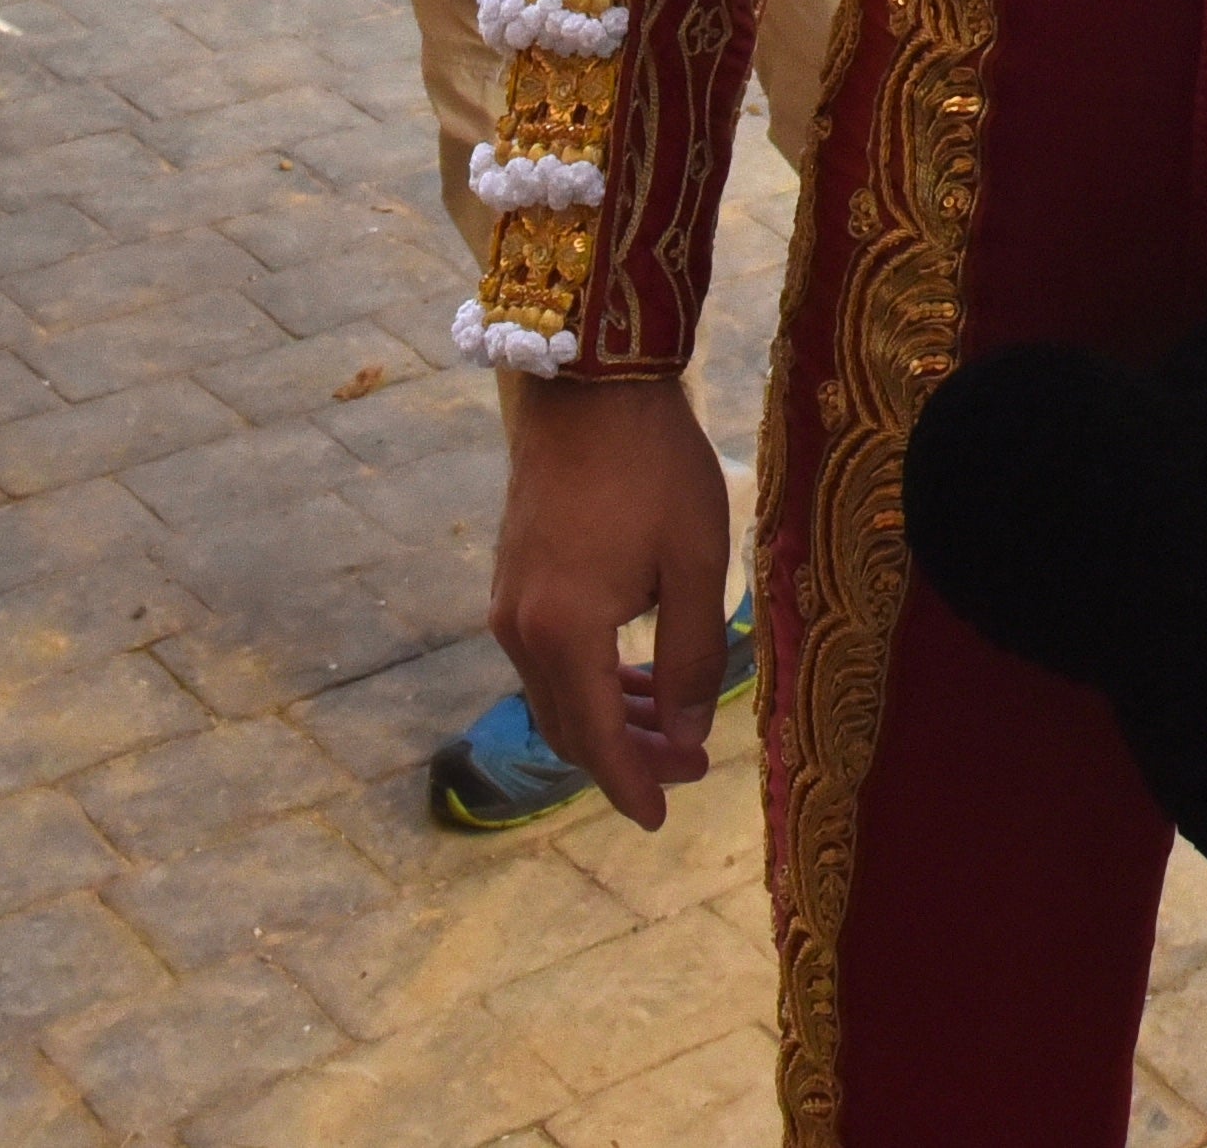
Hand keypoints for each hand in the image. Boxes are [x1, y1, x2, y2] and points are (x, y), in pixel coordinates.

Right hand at [486, 371, 735, 828]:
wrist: (589, 387)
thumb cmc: (654, 466)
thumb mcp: (697, 562)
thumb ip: (694, 656)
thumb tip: (687, 733)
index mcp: (564, 631)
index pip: (595, 738)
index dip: (629, 784)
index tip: (661, 819)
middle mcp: (520, 629)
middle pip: (569, 725)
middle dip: (627, 756)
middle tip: (689, 768)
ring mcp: (508, 604)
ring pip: (555, 694)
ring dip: (608, 719)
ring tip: (671, 728)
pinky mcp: (513, 580)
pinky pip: (547, 659)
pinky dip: (589, 681)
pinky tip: (633, 678)